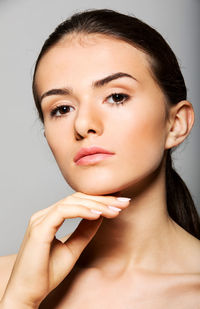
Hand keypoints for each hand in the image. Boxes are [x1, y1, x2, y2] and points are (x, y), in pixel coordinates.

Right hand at [1, 192, 129, 307]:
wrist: (27, 294)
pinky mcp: (39, 228)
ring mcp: (40, 220)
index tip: (120, 202)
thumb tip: (100, 215)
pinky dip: (81, 211)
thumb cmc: (46, 273)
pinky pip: (62, 212)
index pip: (78, 201)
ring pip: (71, 201)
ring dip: (96, 204)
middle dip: (102, 199)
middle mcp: (44, 215)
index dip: (100, 199)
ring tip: (115, 210)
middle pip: (77, 197)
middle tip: (124, 202)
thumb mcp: (73, 249)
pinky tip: (98, 215)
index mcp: (50, 218)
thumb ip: (84, 231)